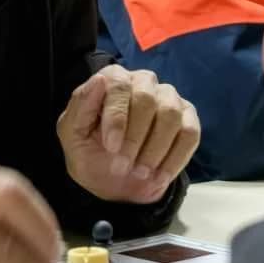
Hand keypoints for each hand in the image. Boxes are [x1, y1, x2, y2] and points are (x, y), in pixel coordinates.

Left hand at [57, 65, 199, 203]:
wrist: (113, 183)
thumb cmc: (90, 152)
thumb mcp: (73, 134)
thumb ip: (81, 106)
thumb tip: (100, 80)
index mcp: (113, 79)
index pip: (119, 85)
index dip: (116, 117)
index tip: (111, 147)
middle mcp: (144, 82)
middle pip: (147, 99)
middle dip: (134, 138)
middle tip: (122, 166)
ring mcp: (169, 99)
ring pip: (171, 115)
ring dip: (155, 150)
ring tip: (140, 173)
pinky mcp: (188, 120)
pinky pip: (190, 134)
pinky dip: (175, 159)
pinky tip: (158, 177)